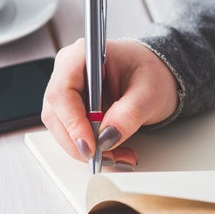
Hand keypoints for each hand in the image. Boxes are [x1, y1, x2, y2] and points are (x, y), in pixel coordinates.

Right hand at [42, 39, 178, 167]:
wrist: (157, 76)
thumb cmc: (152, 73)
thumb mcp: (149, 93)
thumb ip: (128, 114)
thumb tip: (107, 137)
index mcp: (83, 55)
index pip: (63, 91)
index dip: (72, 122)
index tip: (90, 146)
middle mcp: (68, 71)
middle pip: (57, 114)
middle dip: (81, 142)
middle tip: (109, 158)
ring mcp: (68, 91)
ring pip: (62, 129)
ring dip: (87, 149)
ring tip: (118, 157)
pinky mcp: (72, 108)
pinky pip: (72, 133)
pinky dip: (91, 148)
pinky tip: (112, 152)